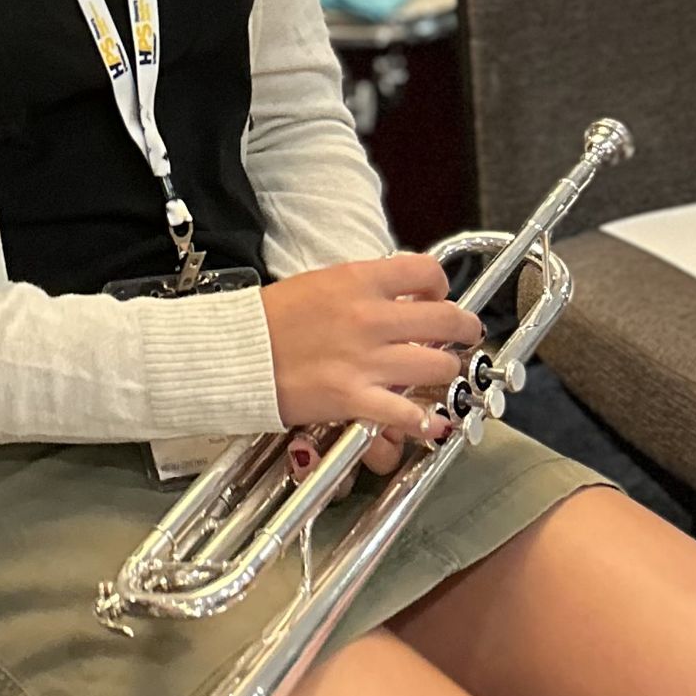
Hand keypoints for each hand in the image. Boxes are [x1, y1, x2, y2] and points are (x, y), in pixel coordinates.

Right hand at [260, 252, 481, 475]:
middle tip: (463, 336)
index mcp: (358, 281)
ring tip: (439, 376)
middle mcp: (370, 317)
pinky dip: (425, 421)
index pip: (426, 272)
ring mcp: (366, 360)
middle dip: (464, 329)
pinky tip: (431, 422)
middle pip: (447, 320)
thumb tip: (394, 297)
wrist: (232, 352)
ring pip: (440, 366)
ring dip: (446, 372)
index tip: (436, 297)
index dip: (440, 286)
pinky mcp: (355, 399)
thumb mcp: (318, 284)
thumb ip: (361, 289)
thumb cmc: (267, 319)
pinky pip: (408, 413)